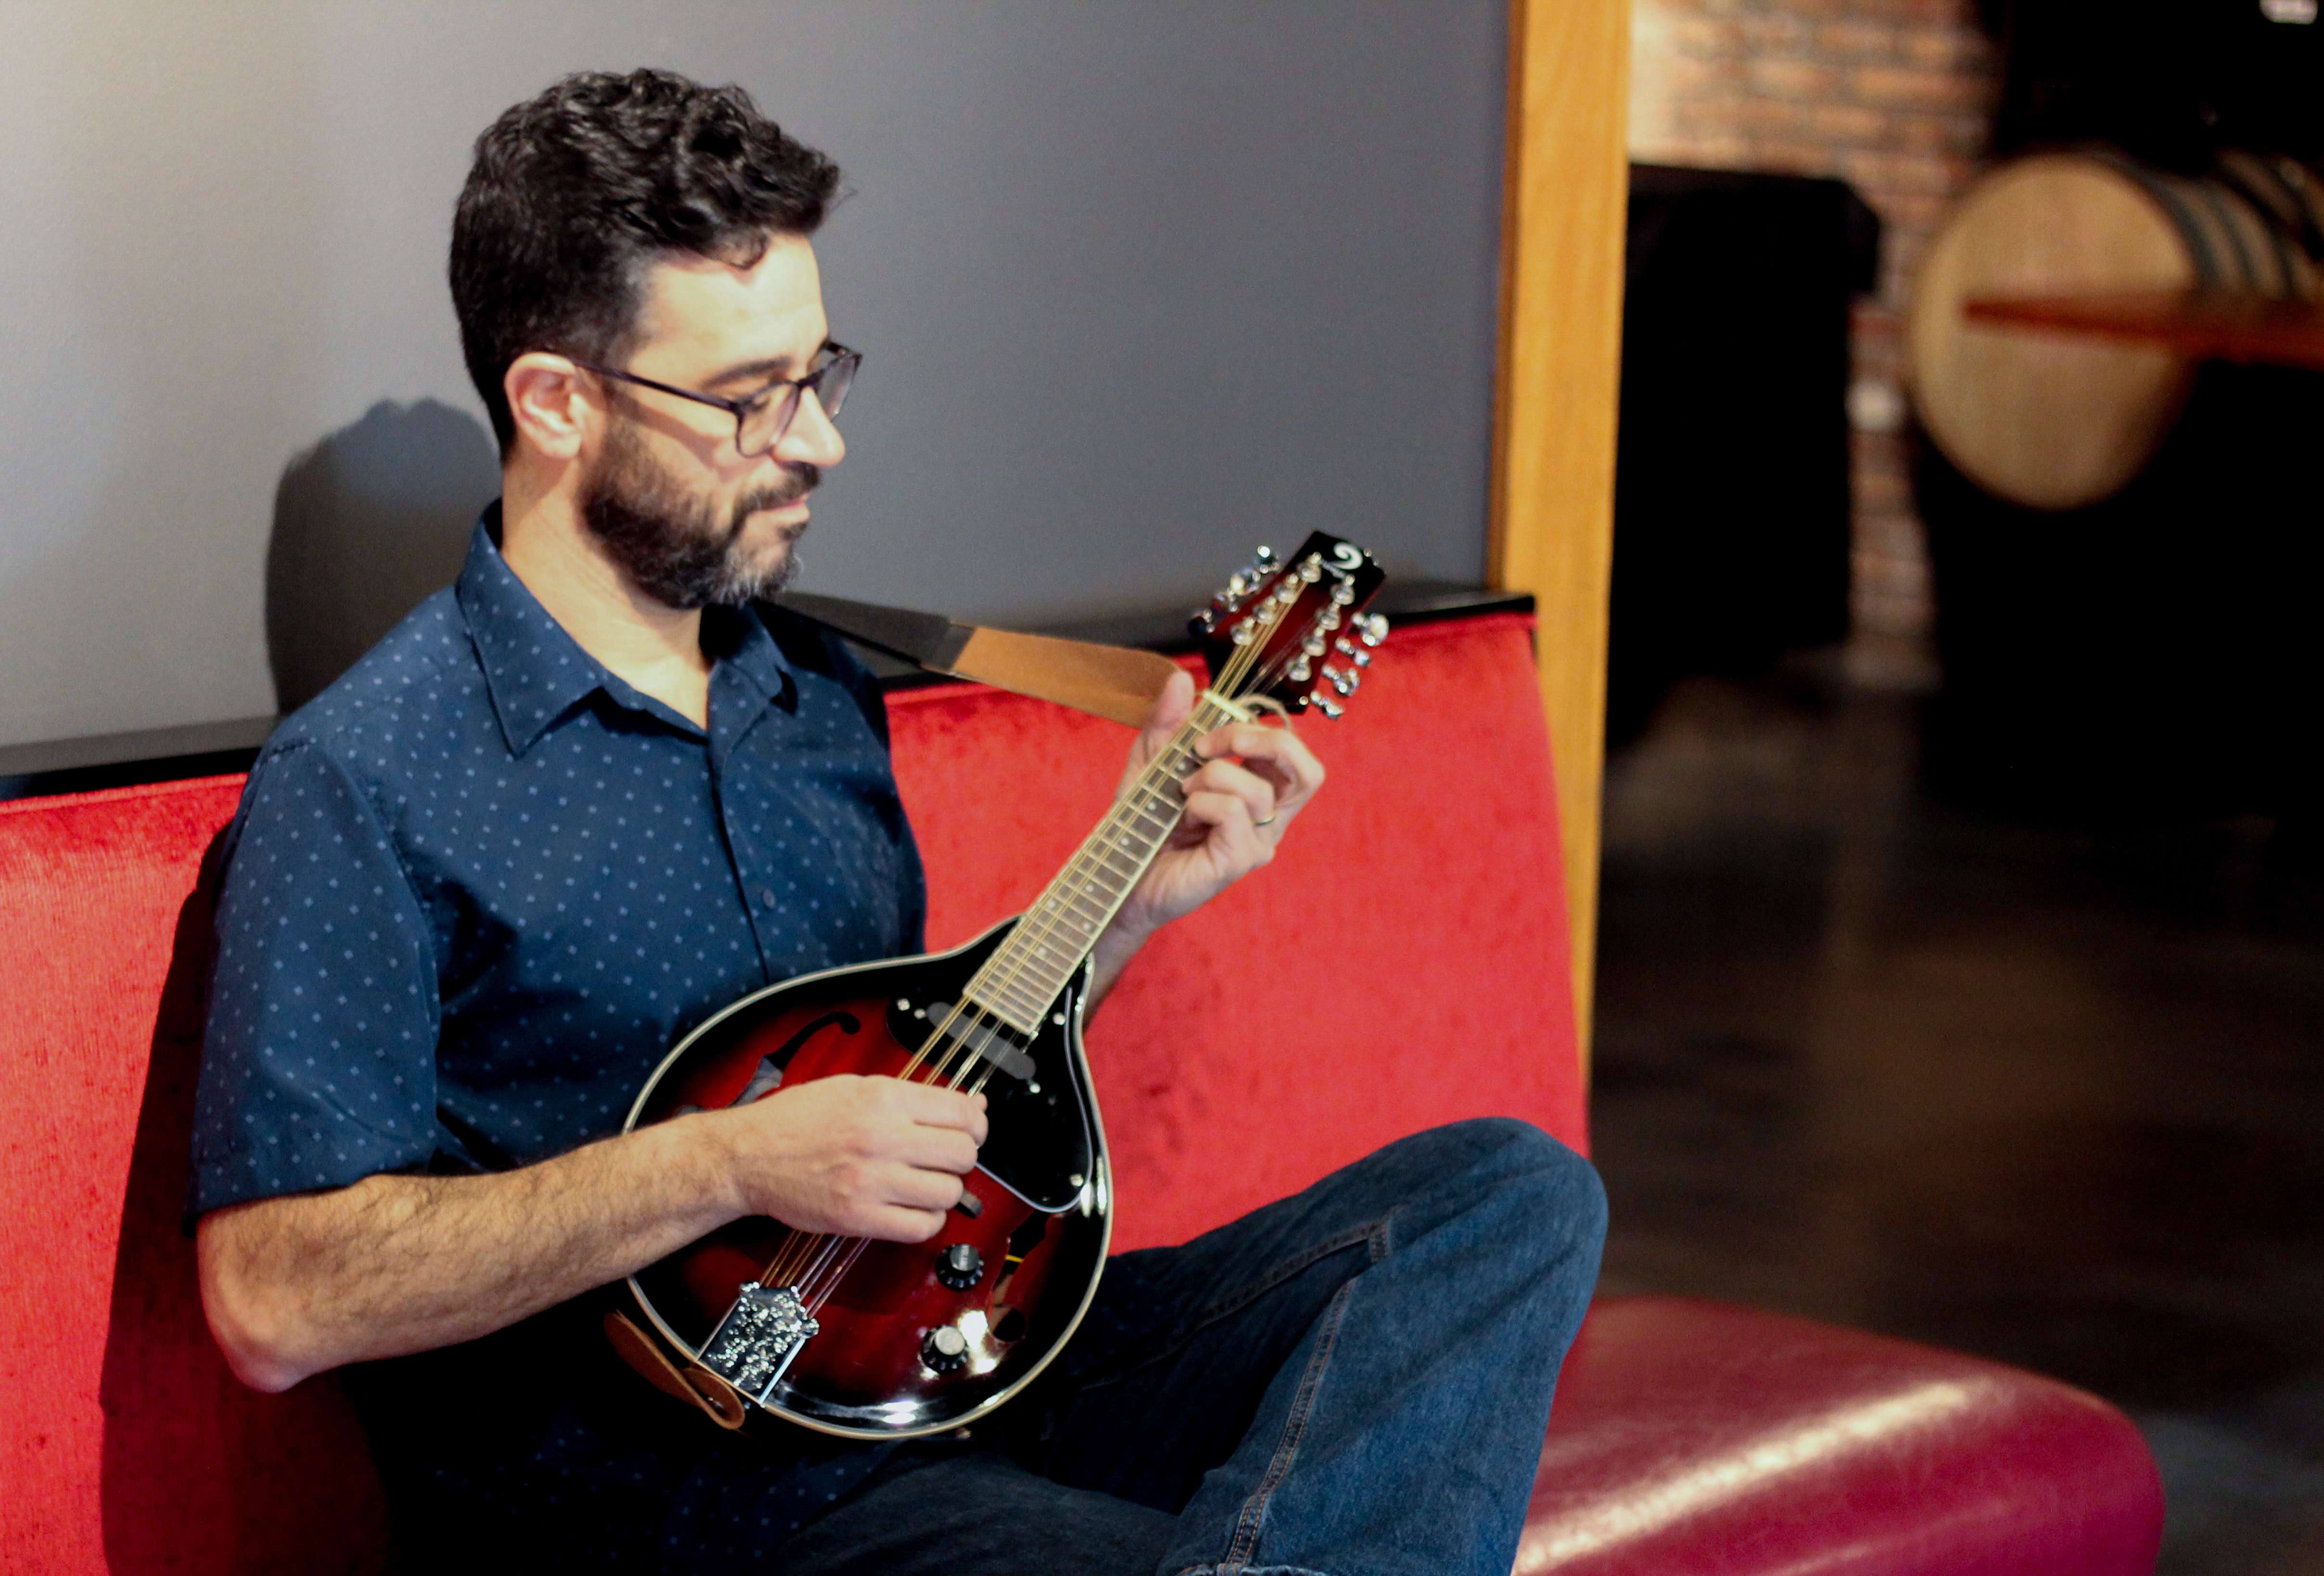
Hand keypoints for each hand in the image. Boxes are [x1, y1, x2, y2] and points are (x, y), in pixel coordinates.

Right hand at [712, 1074, 986, 1242]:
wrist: (749, 1155)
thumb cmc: (799, 1120)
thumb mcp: (856, 1088)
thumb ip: (913, 1097)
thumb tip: (972, 1107)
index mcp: (883, 1098)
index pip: (962, 1112)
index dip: (976, 1125)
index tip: (971, 1132)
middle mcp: (881, 1137)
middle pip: (963, 1153)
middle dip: (963, 1157)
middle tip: (945, 1160)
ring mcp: (870, 1180)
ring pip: (948, 1192)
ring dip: (944, 1191)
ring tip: (924, 1184)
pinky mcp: (857, 1217)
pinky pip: (921, 1226)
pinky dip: (927, 1220)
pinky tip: (913, 1208)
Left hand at [1106, 667, 1325, 944]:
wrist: (1118, 873)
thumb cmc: (1143, 824)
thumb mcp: (1151, 762)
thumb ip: (1167, 722)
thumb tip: (1181, 678)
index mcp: (1260, 792)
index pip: (1292, 750)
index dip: (1254, 727)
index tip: (1202, 734)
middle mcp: (1269, 819)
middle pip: (1308, 771)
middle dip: (1262, 741)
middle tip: (1209, 745)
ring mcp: (1257, 843)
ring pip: (1258, 791)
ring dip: (1210, 777)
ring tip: (1181, 794)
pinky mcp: (1238, 861)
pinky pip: (1233, 813)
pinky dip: (1202, 802)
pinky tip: (1183, 815)